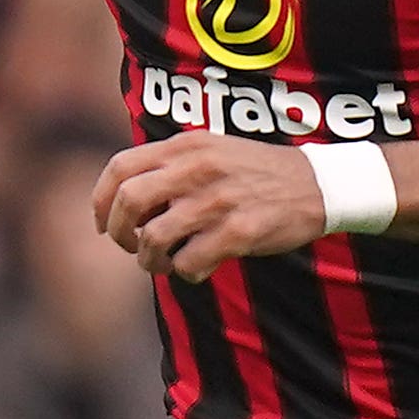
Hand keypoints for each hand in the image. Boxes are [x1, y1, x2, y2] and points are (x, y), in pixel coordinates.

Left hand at [94, 135, 328, 278]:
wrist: (318, 183)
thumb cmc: (255, 173)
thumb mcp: (211, 150)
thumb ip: (170, 165)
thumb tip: (123, 200)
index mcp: (186, 145)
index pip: (120, 167)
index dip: (101, 201)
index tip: (103, 224)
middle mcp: (197, 168)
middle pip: (128, 202)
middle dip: (120, 233)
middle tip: (131, 246)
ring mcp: (218, 199)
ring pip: (154, 238)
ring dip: (150, 261)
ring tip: (163, 263)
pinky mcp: (239, 230)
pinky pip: (189, 262)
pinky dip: (186, 273)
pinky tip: (198, 268)